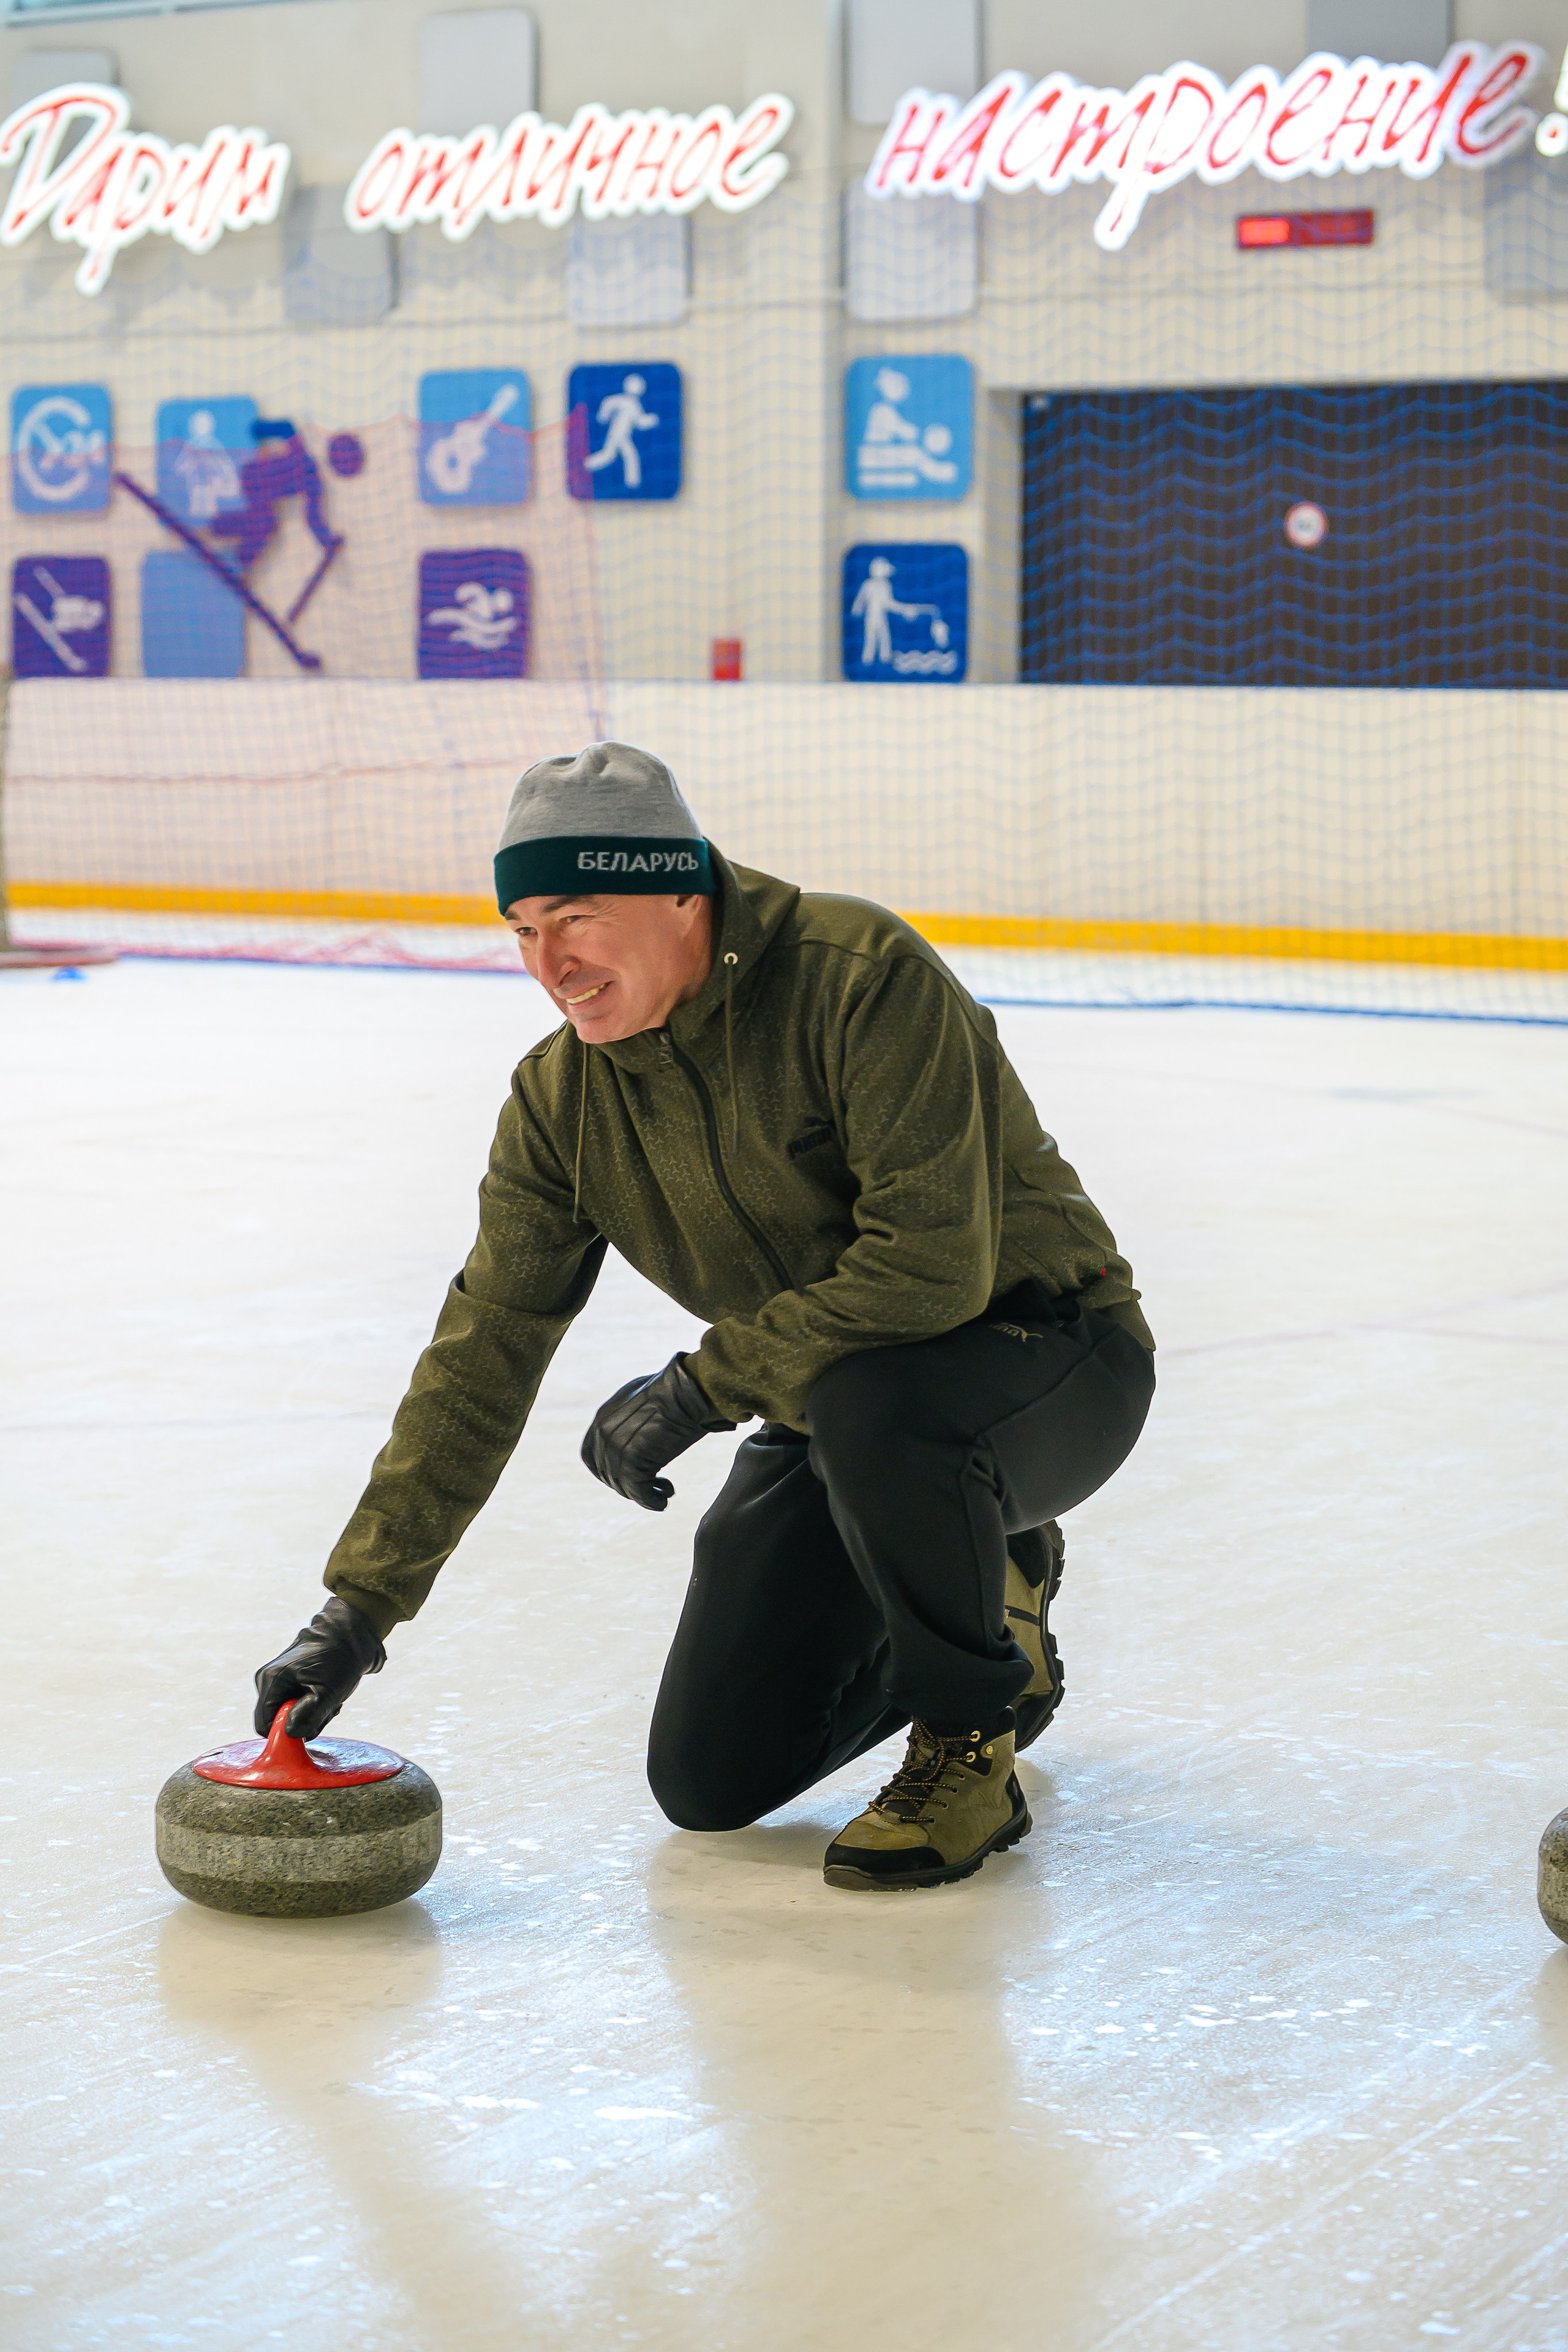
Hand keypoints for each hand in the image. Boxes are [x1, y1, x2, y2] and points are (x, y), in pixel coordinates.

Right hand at [253, 1595, 386, 1738]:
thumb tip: (288, 1733)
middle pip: (278, 1720)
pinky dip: (313, 1704)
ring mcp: (279, 1679)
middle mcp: (269, 1680)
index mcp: (271, 1680)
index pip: (264, 1726)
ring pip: (290, 1714)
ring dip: (313, 1714)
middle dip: (304, 1721)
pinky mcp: (290, 1679)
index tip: (311, 1721)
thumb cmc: (340, 1660)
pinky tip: (328, 1693)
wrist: (352, 1633)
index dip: (286, 1732)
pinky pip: (296, 1704)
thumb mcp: (327, 1693)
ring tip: (330, 1698)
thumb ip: (306, 1717)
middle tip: (326, 1707)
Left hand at [581, 1355, 735, 1511]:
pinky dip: (650, 1501)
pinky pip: (638, 1492)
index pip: (591, 1456)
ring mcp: (615, 1446)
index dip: (608, 1472)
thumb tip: (638, 1434)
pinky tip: (664, 1502)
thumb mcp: (644, 1401)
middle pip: (608, 1474)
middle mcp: (603, 1433)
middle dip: (629, 1484)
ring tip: (666, 1492)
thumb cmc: (675, 1393)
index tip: (630, 1477)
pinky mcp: (632, 1460)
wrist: (688, 1391)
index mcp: (603, 1418)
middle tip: (654, 1486)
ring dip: (644, 1494)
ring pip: (624, 1485)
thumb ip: (631, 1417)